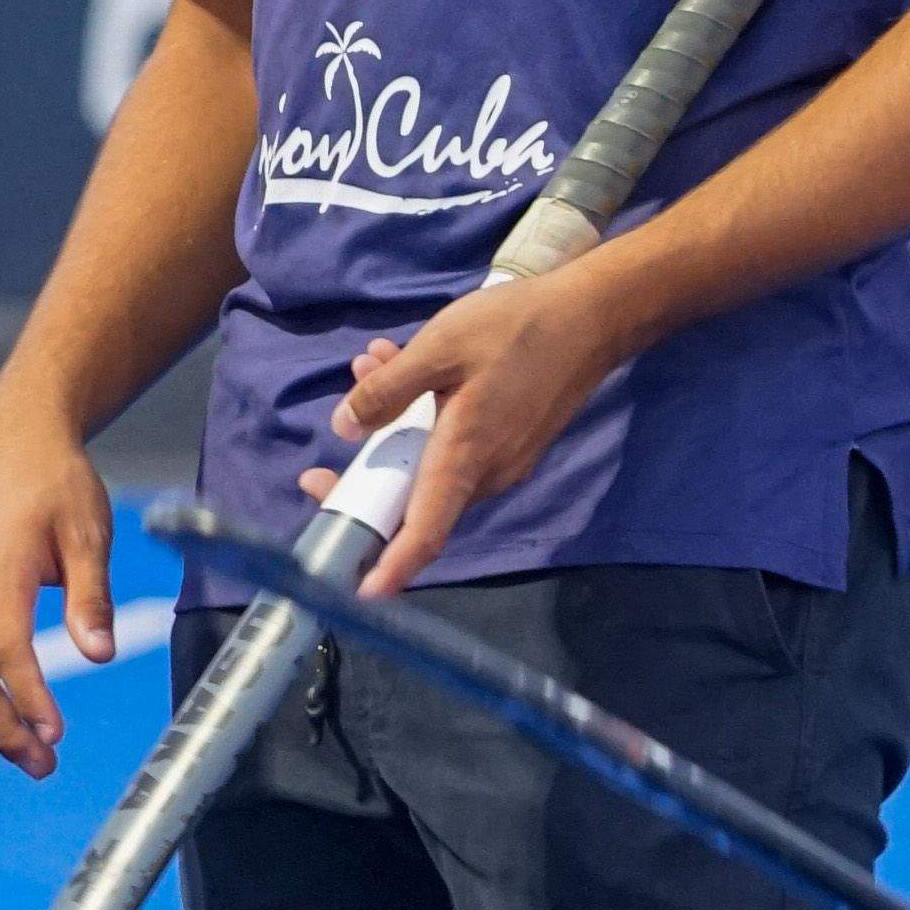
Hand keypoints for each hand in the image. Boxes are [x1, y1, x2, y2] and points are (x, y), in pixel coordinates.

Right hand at [0, 395, 113, 779]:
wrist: (12, 443)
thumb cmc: (56, 484)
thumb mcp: (88, 531)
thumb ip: (90, 595)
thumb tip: (97, 655)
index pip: (6, 649)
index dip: (29, 697)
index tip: (56, 735)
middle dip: (2, 729)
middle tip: (45, 766)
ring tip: (30, 756)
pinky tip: (10, 722)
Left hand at [308, 264, 631, 590]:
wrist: (594, 316)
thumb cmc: (518, 328)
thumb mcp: (440, 346)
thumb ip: (388, 390)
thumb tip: (343, 429)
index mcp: (466, 457)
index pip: (425, 532)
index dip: (391, 569)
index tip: (357, 593)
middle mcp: (486, 474)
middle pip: (415, 503)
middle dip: (363, 482)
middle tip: (315, 472)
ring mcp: (502, 462)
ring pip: (431, 467)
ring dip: (391, 430)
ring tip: (373, 364)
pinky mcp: (511, 444)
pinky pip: (454, 449)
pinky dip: (423, 419)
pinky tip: (408, 365)